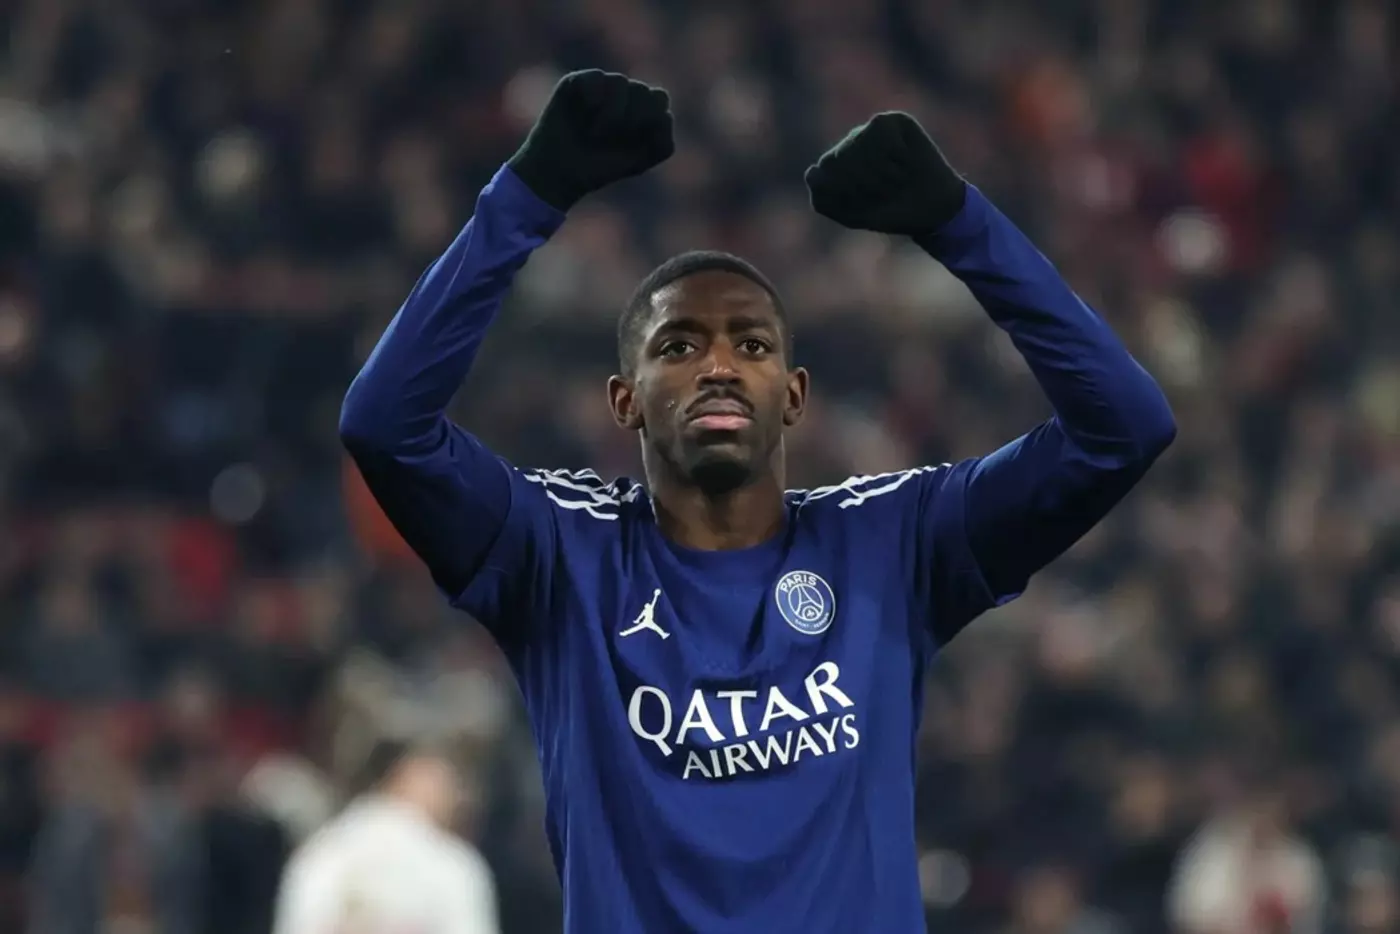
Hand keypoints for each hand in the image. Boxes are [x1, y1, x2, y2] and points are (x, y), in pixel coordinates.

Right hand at [508, 69, 674, 211]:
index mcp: (642, 108)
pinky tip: (580, 117)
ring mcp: (601, 85)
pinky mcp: (577, 81)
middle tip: (611, 140)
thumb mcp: (641, 161)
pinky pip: (597, 80)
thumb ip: (664, 142)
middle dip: (631, 122)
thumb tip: (665, 115)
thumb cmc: (601, 167)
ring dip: (611, 116)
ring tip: (595, 133)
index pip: (659, 99)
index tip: (632, 145)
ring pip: (621, 83)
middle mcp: (623, 93)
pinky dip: (592, 103)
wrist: (562, 173)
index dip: (649, 123)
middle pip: (643, 91)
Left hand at [804, 112, 965, 235]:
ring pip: (860, 148)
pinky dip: (897, 156)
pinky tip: (907, 161)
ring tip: (896, 179)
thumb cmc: (892, 212)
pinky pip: (883, 136)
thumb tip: (812, 172)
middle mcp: (849, 145)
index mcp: (834, 166)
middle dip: (863, 186)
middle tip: (884, 193)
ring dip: (882, 174)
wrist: (932, 209)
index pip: (821, 175)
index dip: (844, 195)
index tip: (863, 205)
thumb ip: (823, 200)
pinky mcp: (893, 121)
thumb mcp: (853, 216)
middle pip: (838, 161)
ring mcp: (869, 131)